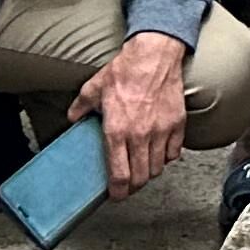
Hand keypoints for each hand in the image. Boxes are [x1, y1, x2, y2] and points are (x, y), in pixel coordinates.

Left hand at [73, 30, 191, 199]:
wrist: (154, 53)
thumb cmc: (125, 70)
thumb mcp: (94, 88)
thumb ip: (81, 106)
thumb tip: (72, 117)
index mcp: (116, 131)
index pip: (119, 175)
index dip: (117, 192)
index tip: (115, 195)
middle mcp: (140, 135)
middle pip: (141, 178)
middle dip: (134, 186)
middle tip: (128, 184)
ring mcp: (161, 131)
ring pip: (158, 168)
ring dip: (150, 171)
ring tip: (143, 167)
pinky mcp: (177, 123)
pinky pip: (174, 152)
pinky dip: (167, 156)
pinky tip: (160, 151)